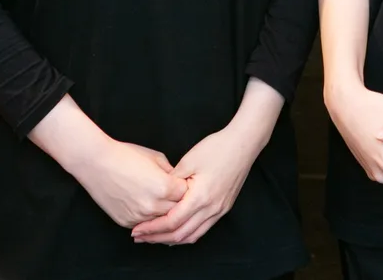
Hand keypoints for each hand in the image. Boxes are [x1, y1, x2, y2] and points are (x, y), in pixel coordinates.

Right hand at [66, 138, 188, 228]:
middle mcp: (154, 205)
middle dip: (178, 203)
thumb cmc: (126, 155)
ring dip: (164, 213)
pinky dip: (148, 218)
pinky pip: (145, 225)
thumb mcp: (156, 158)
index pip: (187, 194)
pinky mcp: (127, 222)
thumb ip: (172, 173)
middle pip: (177, 211)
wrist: (97, 163)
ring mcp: (139, 216)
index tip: (184, 184)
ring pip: (161, 221)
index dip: (186, 188)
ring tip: (160, 201)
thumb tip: (180, 183)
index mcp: (165, 187)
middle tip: (175, 195)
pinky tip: (145, 206)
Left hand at [130, 123, 261, 244]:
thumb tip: (159, 194)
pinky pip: (203, 229)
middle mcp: (211, 209)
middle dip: (158, 238)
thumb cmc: (217, 148)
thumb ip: (172, 181)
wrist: (244, 142)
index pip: (171, 222)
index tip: (137, 230)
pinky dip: (187, 234)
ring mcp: (220, 210)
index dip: (152, 229)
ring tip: (155, 238)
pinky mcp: (224, 207)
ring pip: (193, 236)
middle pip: (180, 235)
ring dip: (172, 240)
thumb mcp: (189, 161)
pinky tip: (177, 232)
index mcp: (200, 197)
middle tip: (140, 238)